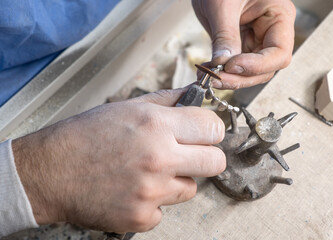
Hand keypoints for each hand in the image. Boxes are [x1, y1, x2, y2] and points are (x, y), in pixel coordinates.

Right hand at [12, 88, 224, 232]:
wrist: (49, 172)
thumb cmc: (84, 136)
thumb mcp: (126, 107)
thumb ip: (167, 101)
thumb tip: (195, 95)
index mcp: (156, 126)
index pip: (214, 128)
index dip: (210, 130)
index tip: (203, 133)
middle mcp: (158, 159)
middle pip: (216, 162)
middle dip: (205, 157)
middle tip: (187, 154)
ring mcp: (151, 193)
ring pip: (191, 189)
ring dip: (176, 181)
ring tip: (147, 172)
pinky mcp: (141, 218)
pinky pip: (164, 211)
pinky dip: (153, 202)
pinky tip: (131, 190)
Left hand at [192, 0, 295, 88]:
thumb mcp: (222, 5)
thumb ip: (225, 35)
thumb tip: (223, 64)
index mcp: (279, 16)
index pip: (279, 53)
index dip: (257, 66)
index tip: (231, 67)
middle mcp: (271, 32)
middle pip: (265, 69)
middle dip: (240, 77)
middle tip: (215, 80)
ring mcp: (255, 40)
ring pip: (250, 72)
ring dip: (229, 78)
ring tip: (207, 75)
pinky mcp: (240, 45)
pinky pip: (235, 66)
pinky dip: (222, 72)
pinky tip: (207, 70)